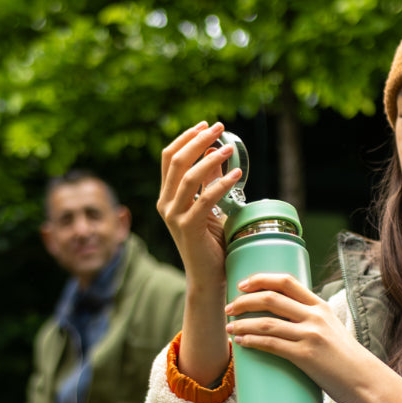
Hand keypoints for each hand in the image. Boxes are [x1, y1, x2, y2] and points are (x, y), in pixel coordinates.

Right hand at [156, 121, 241, 291]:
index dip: (186, 137)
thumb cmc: (211, 242)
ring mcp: (174, 216)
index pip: (169, 158)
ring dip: (210, 158)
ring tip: (228, 148)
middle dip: (198, 140)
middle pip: (177, 161)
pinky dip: (221, 184)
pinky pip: (205, 199)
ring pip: (188, 177)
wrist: (208, 277)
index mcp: (167, 196)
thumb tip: (216, 151)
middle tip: (219, 127)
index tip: (206, 125)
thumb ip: (210, 181)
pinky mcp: (188, 228)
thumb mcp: (210, 206)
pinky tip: (236, 175)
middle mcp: (165, 204)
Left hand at [226, 272, 401, 402]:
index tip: (243, 284)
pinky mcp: (305, 355)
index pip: (286, 281)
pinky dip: (251, 341)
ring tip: (229, 327)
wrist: (365, 381)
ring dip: (242, 323)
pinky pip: (271, 344)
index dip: (260, 279)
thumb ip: (311, 322)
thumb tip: (285, 322)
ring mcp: (310, 335)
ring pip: (266, 322)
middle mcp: (314, 316)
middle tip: (229, 307)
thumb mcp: (332, 331)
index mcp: (320, 307)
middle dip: (244, 301)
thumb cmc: (346, 360)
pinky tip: (240, 342)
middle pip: (271, 298)